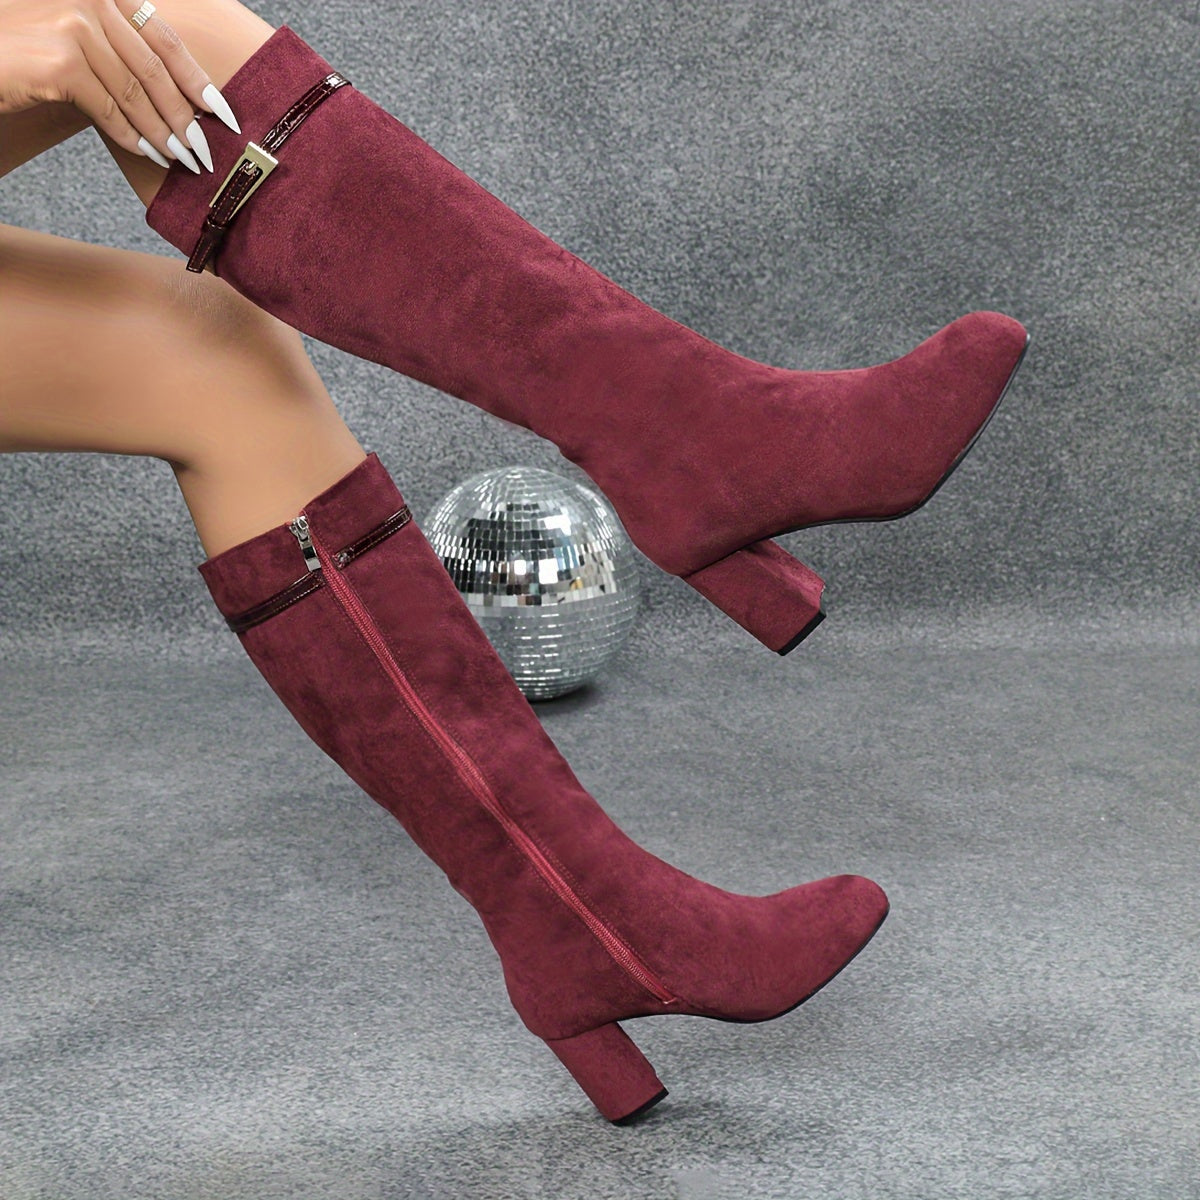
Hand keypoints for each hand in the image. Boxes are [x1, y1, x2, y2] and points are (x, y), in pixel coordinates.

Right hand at [0, 0, 240, 172]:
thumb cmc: (26, 52)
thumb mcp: (78, 40)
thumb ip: (120, 52)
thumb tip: (178, 98)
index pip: (164, 39)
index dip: (199, 80)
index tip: (226, 114)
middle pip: (154, 69)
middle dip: (186, 115)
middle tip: (207, 150)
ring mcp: (75, 26)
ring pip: (135, 93)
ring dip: (164, 133)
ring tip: (183, 160)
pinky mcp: (61, 60)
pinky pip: (109, 109)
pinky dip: (132, 136)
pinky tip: (148, 154)